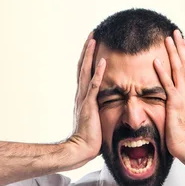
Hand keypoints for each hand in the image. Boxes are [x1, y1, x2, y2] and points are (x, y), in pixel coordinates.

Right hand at [68, 32, 106, 161]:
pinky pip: (94, 85)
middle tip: (92, 35)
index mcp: (83, 99)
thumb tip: (105, 110)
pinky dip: (97, 72)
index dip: (87, 59)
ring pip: (86, 72)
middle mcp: (81, 95)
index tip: (92, 46)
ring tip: (93, 39)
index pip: (84, 74)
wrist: (80, 150)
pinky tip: (102, 61)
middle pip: (82, 67)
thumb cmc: (89, 140)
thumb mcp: (95, 122)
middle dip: (87, 50)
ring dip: (90, 55)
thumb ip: (98, 112)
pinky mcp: (89, 105)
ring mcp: (84, 99)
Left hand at [154, 30, 184, 162]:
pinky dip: (162, 72)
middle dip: (181, 47)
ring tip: (168, 39)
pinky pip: (168, 84)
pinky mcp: (175, 103)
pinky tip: (157, 61)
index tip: (181, 42)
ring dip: (173, 53)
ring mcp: (183, 96)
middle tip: (176, 33)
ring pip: (179, 69)